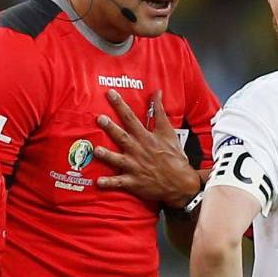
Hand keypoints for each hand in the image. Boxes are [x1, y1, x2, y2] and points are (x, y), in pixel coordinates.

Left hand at [95, 89, 200, 207]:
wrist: (181, 182)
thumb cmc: (174, 157)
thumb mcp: (169, 132)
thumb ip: (160, 112)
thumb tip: (157, 93)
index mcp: (146, 138)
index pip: (131, 118)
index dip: (120, 105)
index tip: (110, 94)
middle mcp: (138, 150)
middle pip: (122, 137)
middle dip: (111, 127)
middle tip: (100, 119)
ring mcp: (135, 167)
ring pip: (118, 160)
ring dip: (107, 155)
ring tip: (96, 150)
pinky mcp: (134, 182)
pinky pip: (119, 182)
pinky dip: (109, 183)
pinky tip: (98, 182)